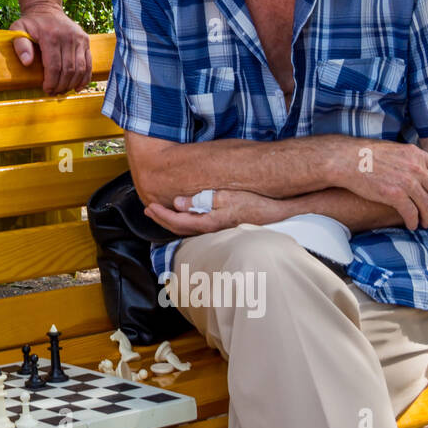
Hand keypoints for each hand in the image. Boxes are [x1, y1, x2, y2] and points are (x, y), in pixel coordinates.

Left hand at [11, 4, 90, 94]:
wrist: (46, 8)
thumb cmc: (31, 23)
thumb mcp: (18, 29)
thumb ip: (20, 46)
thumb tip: (27, 63)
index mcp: (51, 36)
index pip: (54, 66)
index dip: (51, 81)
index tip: (46, 90)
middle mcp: (68, 37)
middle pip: (68, 69)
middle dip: (61, 85)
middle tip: (54, 93)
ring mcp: (79, 38)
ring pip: (80, 68)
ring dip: (72, 83)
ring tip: (63, 91)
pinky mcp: (86, 40)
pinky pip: (88, 62)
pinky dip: (85, 77)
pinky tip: (78, 87)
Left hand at [145, 189, 284, 235]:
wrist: (279, 213)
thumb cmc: (256, 203)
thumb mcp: (227, 196)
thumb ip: (202, 200)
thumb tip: (178, 202)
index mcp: (208, 222)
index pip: (177, 221)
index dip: (161, 215)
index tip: (149, 207)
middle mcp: (210, 230)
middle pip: (179, 228)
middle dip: (162, 219)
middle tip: (149, 210)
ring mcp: (217, 230)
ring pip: (187, 229)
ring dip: (172, 221)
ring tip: (162, 213)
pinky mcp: (223, 228)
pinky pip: (197, 227)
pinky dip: (185, 222)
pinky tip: (185, 215)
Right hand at [334, 140, 427, 229]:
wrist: (345, 160)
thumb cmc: (366, 156)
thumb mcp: (395, 150)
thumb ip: (411, 160)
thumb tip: (422, 171)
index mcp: (417, 155)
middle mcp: (415, 167)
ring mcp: (405, 181)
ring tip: (425, 223)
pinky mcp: (393, 194)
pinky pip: (412, 212)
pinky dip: (414, 221)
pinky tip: (412, 224)